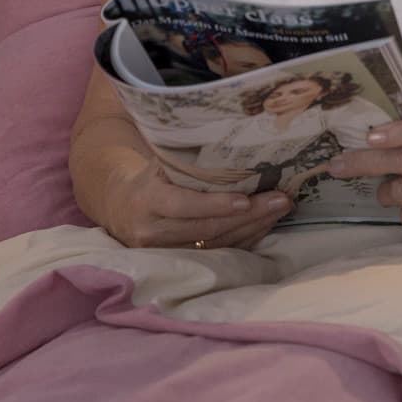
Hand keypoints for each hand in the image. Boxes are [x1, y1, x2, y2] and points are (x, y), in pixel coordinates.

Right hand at [97, 154, 289, 249]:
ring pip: (216, 244)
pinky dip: (244, 240)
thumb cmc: (151, 178)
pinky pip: (217, 254)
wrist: (121, 208)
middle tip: (280, 200)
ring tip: (279, 210)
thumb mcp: (160, 163)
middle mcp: (153, 230)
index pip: (183, 205)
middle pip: (206, 228)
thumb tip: (232, 139)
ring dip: (252, 228)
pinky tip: (264, 225)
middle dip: (248, 215)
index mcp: (147, 200)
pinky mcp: (179, 262)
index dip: (215, 204)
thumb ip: (187, 159)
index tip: (246, 199)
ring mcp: (165, 251)